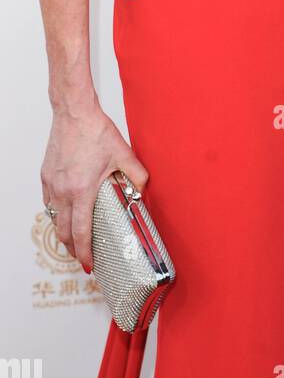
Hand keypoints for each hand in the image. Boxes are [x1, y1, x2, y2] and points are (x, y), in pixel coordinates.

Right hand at [41, 102, 148, 272]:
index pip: (81, 232)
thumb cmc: (95, 130)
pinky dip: (57, 213)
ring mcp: (51, 184)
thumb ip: (137, 175)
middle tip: (83, 257)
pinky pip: (49, 203)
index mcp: (82, 190)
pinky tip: (67, 212)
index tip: (89, 265)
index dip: (85, 253)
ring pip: (53, 219)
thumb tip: (143, 191)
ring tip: (75, 239)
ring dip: (63, 232)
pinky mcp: (46, 176)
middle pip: (63, 232)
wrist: (74, 112)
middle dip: (73, 249)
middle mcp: (63, 191)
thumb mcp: (123, 154)